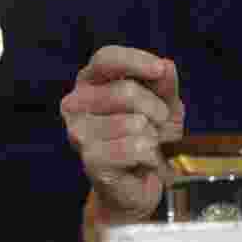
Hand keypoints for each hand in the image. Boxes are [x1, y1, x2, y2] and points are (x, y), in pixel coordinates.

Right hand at [61, 45, 184, 224]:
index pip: (106, 58)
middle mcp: (76, 104)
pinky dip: (150, 155)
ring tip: (147, 143)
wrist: (139, 182)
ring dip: (153, 135)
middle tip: (159, 123)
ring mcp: (79, 133)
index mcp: (89, 81)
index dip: (134, 61)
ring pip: (134, 122)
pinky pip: (136, 147)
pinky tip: (141, 161)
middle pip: (126, 91)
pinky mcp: (90, 160)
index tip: (160, 70)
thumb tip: (165, 66)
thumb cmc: (147, 133)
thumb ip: (164, 83)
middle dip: (156, 109)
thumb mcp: (164, 102)